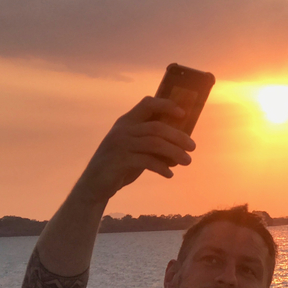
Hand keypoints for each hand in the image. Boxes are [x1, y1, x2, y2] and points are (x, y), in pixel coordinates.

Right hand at [76, 97, 196, 201]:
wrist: (94, 184)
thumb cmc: (119, 164)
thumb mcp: (133, 148)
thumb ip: (150, 141)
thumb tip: (181, 143)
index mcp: (126, 121)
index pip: (148, 103)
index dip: (166, 105)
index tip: (183, 114)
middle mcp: (123, 130)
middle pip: (157, 127)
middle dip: (178, 136)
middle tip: (193, 147)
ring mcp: (120, 145)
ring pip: (155, 144)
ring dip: (175, 152)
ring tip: (187, 161)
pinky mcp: (120, 161)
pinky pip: (147, 161)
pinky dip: (162, 167)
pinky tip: (169, 174)